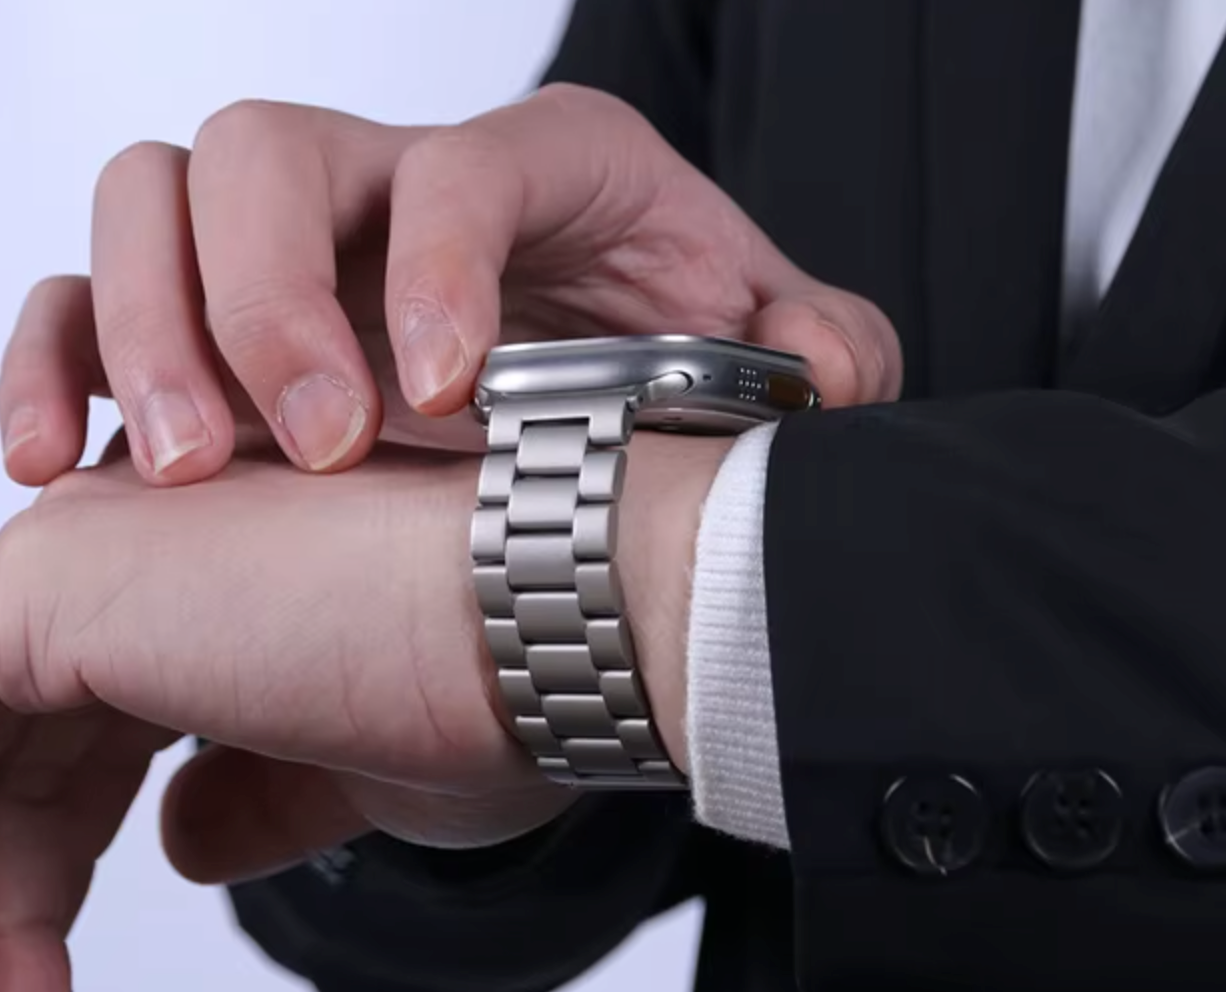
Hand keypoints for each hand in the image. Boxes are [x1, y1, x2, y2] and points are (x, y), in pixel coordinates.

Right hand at [0, 84, 900, 486]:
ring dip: (142, 332)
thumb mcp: (762, 354)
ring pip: (153, 197)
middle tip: (310, 449)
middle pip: (265, 153)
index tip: (440, 400)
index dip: (438, 268)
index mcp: (543, 167)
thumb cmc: (669, 351)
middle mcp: (397, 180)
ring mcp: (292, 240)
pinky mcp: (213, 312)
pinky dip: (53, 358)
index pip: (462, 167)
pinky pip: (83, 289)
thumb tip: (823, 378)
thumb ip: (816, 354)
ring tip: (184, 472)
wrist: (593, 394)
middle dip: (266, 300)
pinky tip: (65, 461)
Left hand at [0, 432, 726, 989]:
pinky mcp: (58, 580)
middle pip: (25, 740)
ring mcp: (93, 548)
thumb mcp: (364, 766)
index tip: (60, 958)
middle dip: (24, 876)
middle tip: (38, 985)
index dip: (64, 847)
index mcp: (216, 570)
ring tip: (33, 987)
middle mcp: (144, 535)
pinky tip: (27, 962)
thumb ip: (259, 789)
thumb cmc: (509, 671)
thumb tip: (184, 830)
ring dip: (6, 886)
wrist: (567, 603)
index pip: (91, 724)